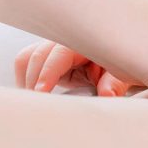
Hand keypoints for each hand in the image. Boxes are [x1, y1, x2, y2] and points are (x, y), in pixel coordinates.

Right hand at [14, 40, 133, 95]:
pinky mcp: (46, 57)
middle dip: (33, 80)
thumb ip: (113, 84)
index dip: (47, 74)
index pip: (57, 55)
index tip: (41, 92)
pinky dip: (26, 78)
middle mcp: (63, 42)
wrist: (118, 62)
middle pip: (37, 56)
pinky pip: (27, 62)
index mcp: (81, 44)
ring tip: (34, 102)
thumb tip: (107, 95)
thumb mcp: (121, 75)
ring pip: (26, 58)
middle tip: (36, 105)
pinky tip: (34, 94)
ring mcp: (52, 48)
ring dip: (26, 79)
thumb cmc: (119, 66)